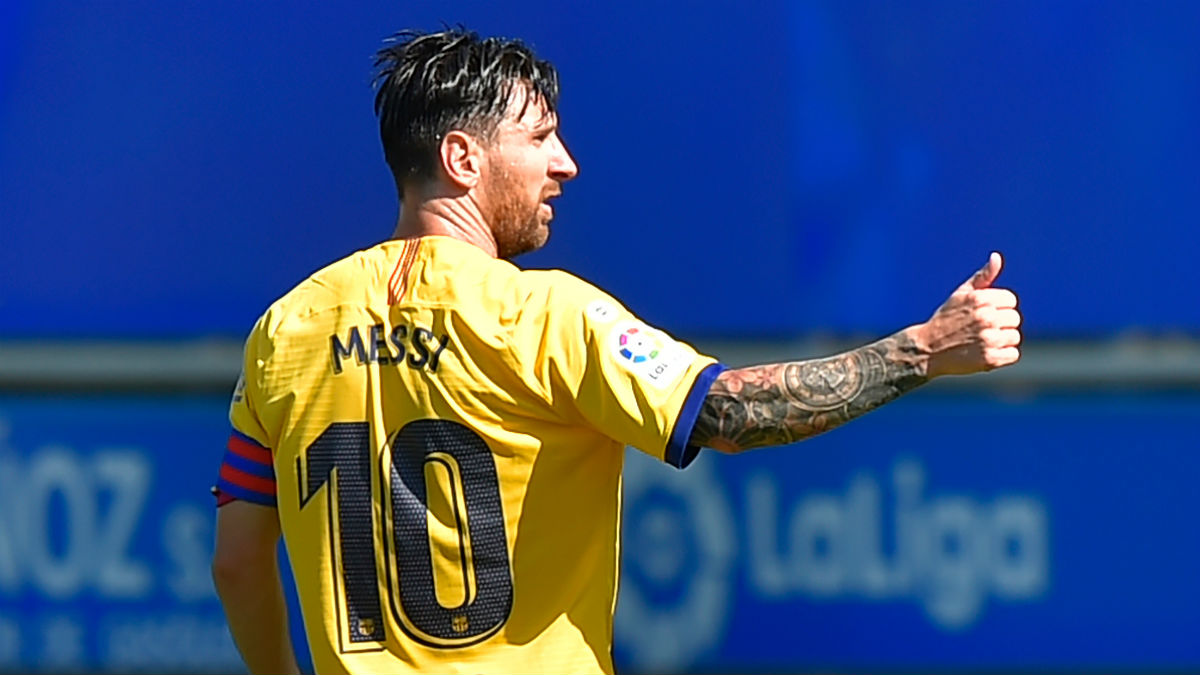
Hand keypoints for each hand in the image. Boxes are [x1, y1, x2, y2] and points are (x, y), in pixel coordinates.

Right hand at [913, 252, 1021, 377]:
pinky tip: (986, 353)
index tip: (983, 314)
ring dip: (1002, 341)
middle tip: (981, 329)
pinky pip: (1013, 355)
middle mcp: (986, 318)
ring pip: (1015, 337)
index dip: (999, 307)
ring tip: (982, 341)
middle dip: (1001, 324)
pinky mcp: (989, 359)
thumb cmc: (946, 319)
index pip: (1011, 300)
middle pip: (1015, 319)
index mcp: (980, 299)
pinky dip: (1002, 356)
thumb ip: (982, 276)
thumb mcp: (960, 294)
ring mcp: (988, 339)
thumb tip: (997, 256)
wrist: (927, 349)